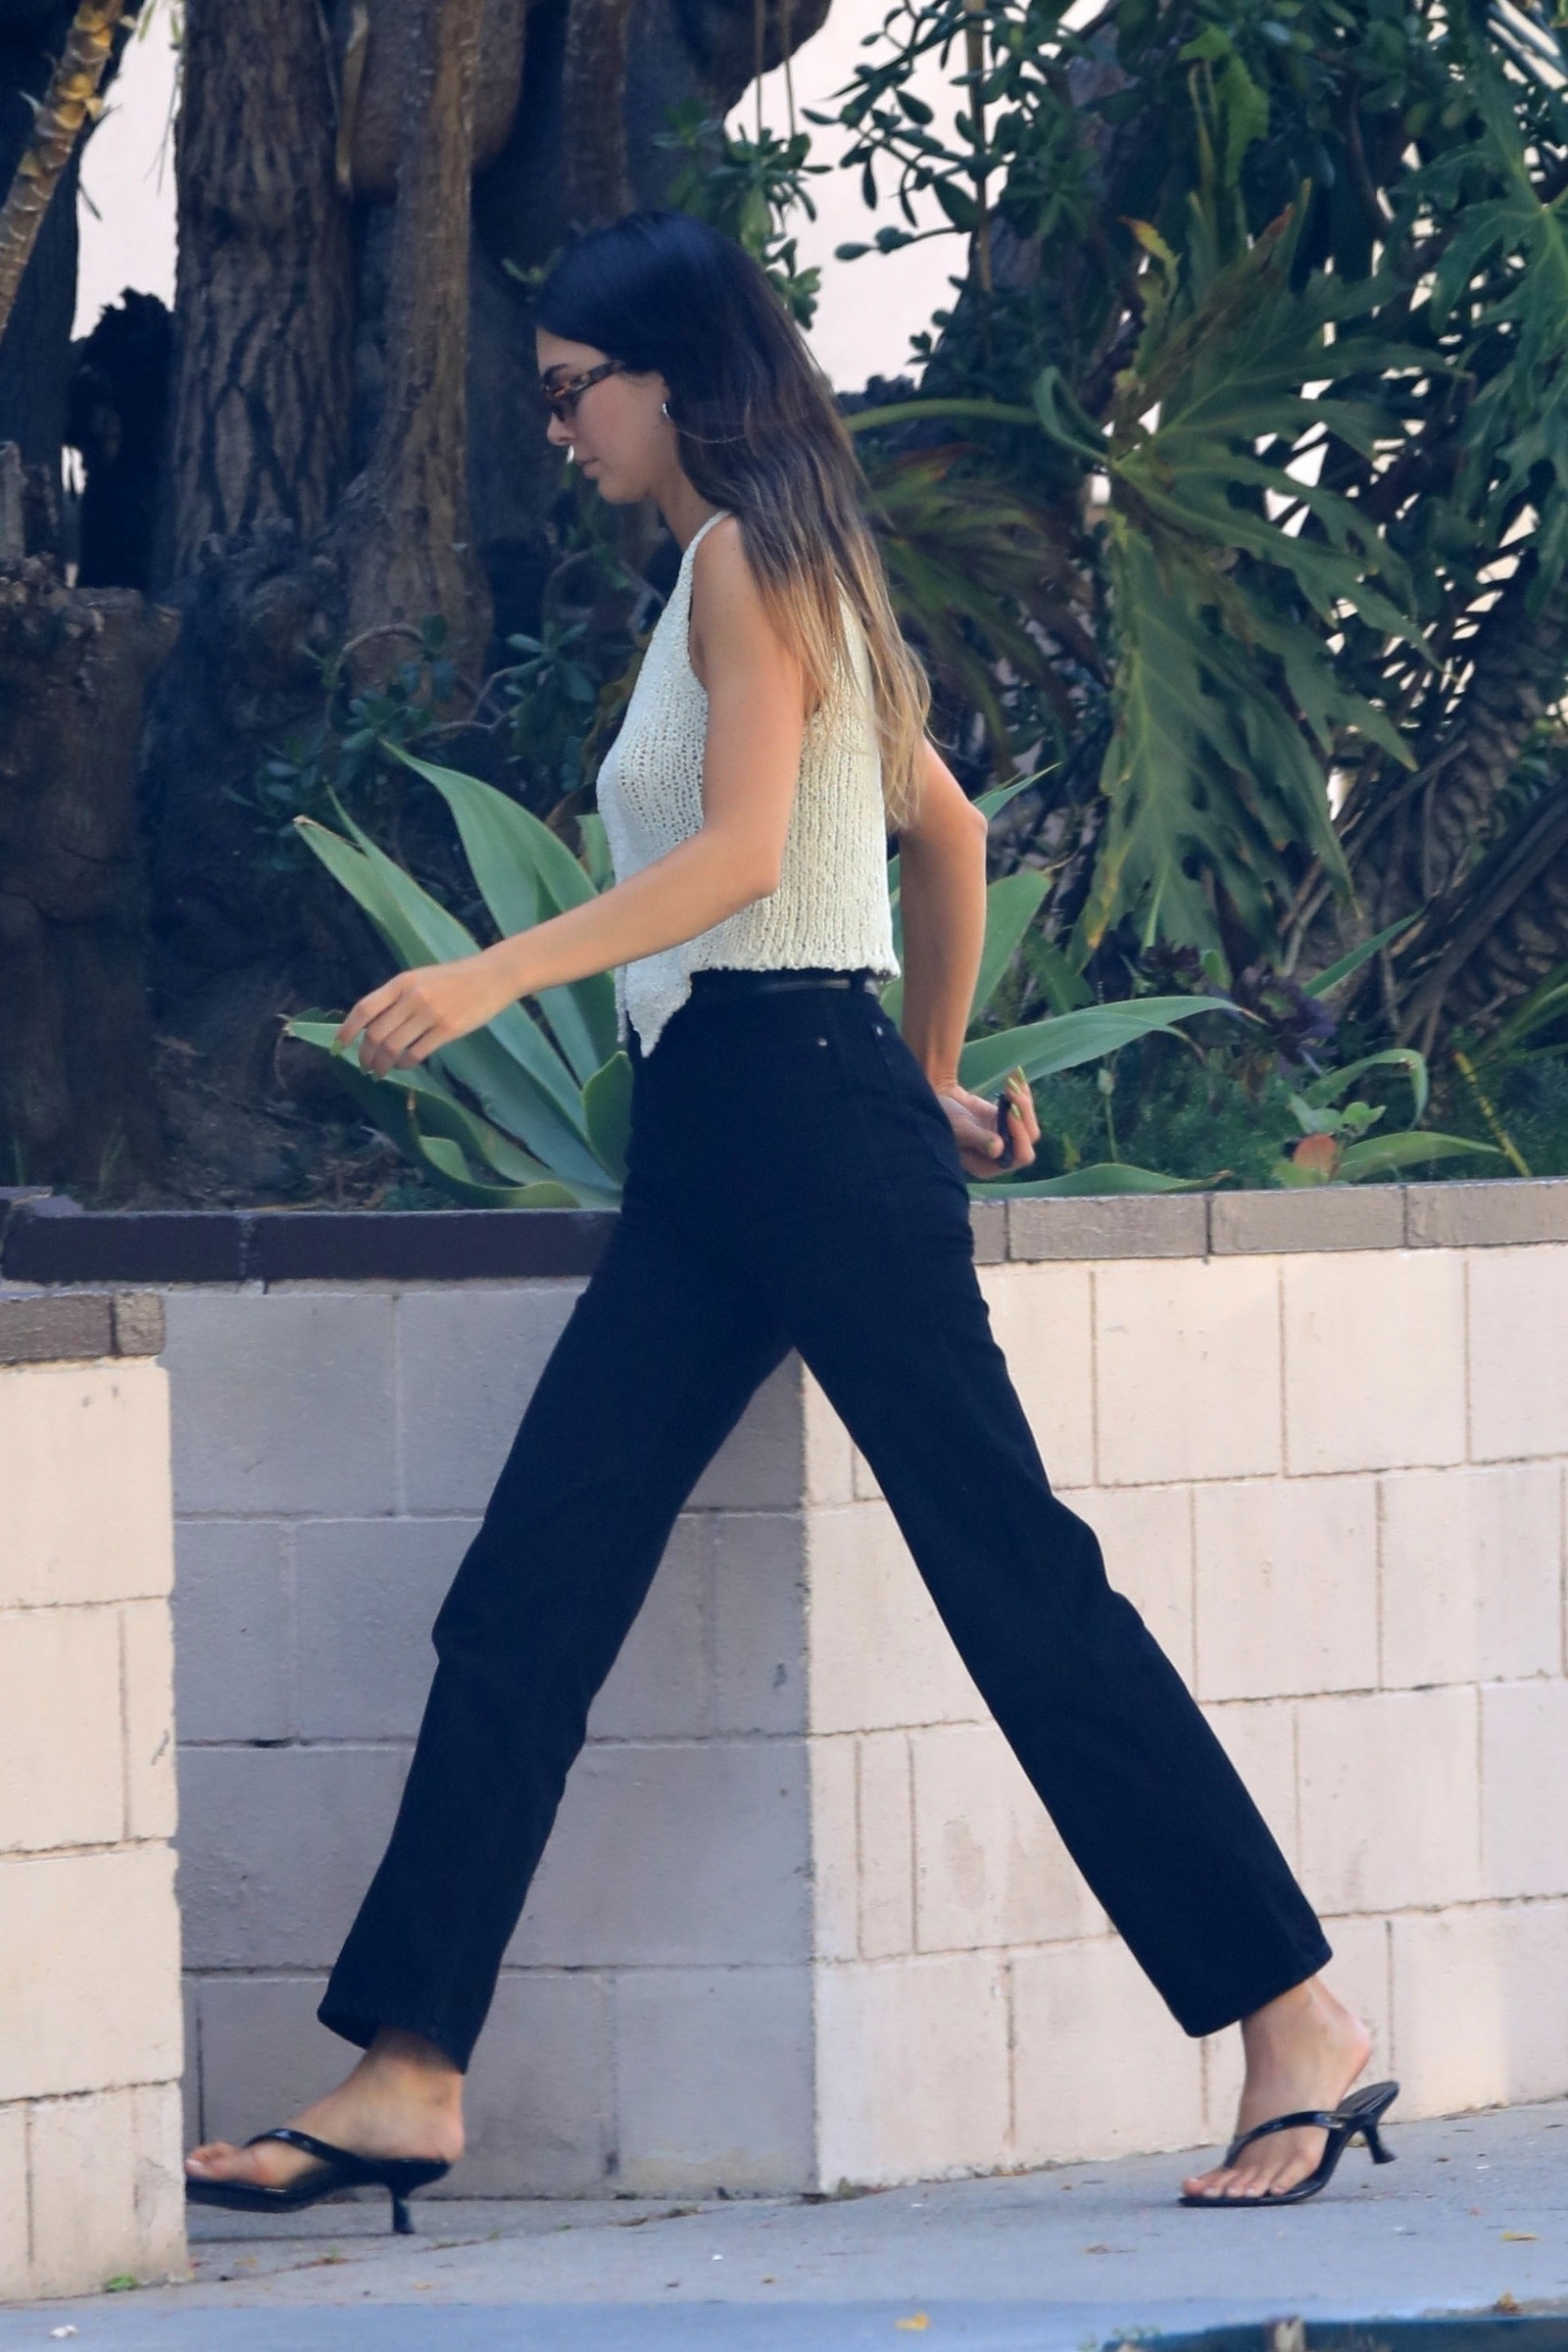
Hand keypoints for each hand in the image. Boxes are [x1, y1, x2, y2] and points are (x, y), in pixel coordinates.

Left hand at [336, 951, 519, 1077]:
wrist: (492, 976)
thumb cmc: (454, 978)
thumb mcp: (420, 979)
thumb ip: (397, 997)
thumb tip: (371, 1025)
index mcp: (401, 982)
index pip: (365, 1009)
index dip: (348, 1030)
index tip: (340, 1046)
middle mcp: (411, 998)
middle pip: (376, 1033)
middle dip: (366, 1055)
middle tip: (365, 1066)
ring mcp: (430, 1014)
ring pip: (393, 1047)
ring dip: (382, 1064)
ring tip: (380, 1072)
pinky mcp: (448, 1030)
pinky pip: (416, 1053)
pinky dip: (405, 1064)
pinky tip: (404, 1065)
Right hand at [934, 1066, 1039, 1180]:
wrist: (935, 1105)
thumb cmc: (943, 1121)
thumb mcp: (959, 1129)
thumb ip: (978, 1139)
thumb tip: (998, 1149)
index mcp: (990, 1165)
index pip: (1020, 1156)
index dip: (1021, 1135)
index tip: (1011, 1111)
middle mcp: (1002, 1155)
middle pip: (1029, 1137)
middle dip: (1024, 1112)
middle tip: (1011, 1091)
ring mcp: (1005, 1136)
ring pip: (1028, 1121)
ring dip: (1023, 1100)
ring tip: (1011, 1080)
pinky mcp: (1005, 1120)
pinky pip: (1022, 1108)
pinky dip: (1021, 1091)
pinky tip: (1016, 1076)